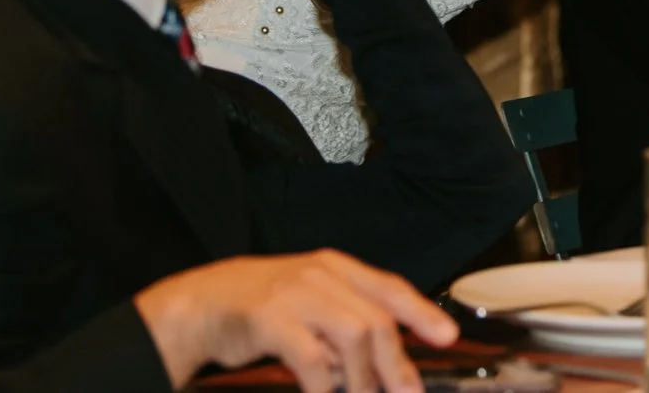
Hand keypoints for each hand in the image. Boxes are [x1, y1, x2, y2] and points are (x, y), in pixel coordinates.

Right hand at [136, 248, 455, 392]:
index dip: (420, 313)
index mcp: (335, 267)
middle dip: (396, 362)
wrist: (201, 305)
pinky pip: (312, 359)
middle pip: (376, 319)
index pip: (389, 288)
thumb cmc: (261, 308)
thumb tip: (383, 363)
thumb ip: (344, 324)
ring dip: (363, 378)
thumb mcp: (309, 303)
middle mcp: (320, 275)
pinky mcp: (271, 319)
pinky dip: (324, 386)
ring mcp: (296, 294)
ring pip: (353, 337)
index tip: (447, 337)